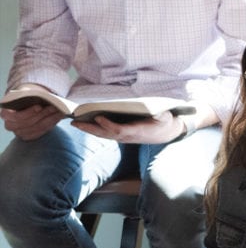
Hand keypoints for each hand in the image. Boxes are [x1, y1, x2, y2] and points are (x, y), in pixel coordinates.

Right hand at [2, 84, 63, 140]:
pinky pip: (42, 131)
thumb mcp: (24, 94)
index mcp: (6, 114)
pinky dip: (52, 123)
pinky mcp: (29, 136)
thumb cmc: (25, 99)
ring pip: (37, 127)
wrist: (27, 105)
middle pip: (29, 122)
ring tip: (60, 111)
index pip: (16, 116)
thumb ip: (26, 94)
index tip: (39, 106)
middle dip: (43, 114)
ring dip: (50, 119)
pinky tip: (58, 117)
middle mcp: (10, 125)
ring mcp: (19, 133)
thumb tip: (35, 94)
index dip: (28, 112)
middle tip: (54, 107)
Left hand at [70, 101, 214, 143]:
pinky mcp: (123, 136)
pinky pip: (106, 134)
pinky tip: (86, 124)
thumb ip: (159, 113)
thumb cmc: (165, 121)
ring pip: (104, 135)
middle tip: (75, 122)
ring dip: (89, 130)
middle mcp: (129, 136)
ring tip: (75, 123)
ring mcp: (125, 138)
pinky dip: (95, 129)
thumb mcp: (164, 115)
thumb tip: (155, 109)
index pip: (120, 130)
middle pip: (106, 134)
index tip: (98, 117)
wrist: (168, 132)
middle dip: (90, 129)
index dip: (109, 125)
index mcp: (138, 131)